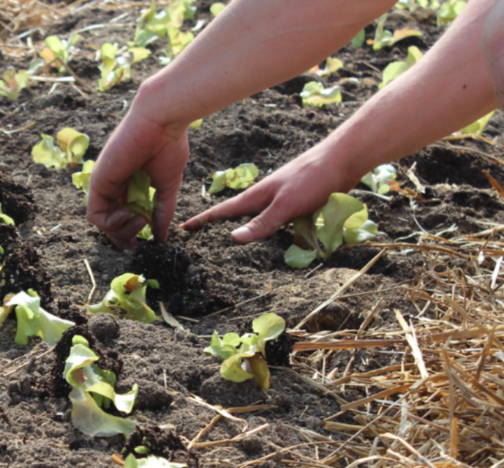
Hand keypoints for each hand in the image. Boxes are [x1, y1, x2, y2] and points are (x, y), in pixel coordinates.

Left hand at [86, 101, 189, 249]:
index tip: (145, 244)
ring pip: (102, 223)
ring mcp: (104, 184)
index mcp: (129, 184)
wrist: (162, 123)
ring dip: (120, 232)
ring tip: (139, 221)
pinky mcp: (98, 183)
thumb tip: (162, 239)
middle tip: (139, 242)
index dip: (131, 234)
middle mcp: (114, 185)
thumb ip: (162, 212)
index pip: (123, 217)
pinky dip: (110, 224)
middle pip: (110, 224)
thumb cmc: (168, 147)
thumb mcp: (166, 187)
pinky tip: (127, 214)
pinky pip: (94, 216)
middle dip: (124, 238)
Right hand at [181, 145, 356, 241]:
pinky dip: (270, 232)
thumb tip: (233, 239)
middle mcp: (264, 199)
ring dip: (246, 232)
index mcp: (255, 197)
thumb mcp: (285, 205)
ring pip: (257, 221)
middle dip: (218, 229)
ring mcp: (279, 201)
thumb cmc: (312, 179)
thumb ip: (262, 223)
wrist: (343, 161)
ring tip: (232, 249)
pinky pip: (277, 223)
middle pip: (236, 217)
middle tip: (202, 243)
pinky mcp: (295, 205)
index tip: (183, 229)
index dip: (202, 220)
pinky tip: (272, 243)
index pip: (221, 211)